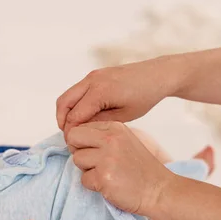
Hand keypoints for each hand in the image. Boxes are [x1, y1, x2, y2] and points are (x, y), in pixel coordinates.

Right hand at [56, 58, 175, 135]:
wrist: (157, 74)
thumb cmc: (145, 96)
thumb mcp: (124, 116)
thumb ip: (100, 122)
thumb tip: (81, 130)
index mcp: (100, 91)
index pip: (74, 115)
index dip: (71, 132)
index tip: (74, 145)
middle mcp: (92, 80)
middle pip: (63, 103)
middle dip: (63, 122)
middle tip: (69, 138)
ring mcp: (92, 75)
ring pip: (67, 96)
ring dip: (66, 113)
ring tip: (74, 129)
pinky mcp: (94, 75)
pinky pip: (76, 91)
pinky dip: (73, 105)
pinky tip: (83, 118)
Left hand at [68, 121, 174, 215]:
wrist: (159, 190)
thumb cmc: (140, 169)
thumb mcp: (124, 141)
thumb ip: (102, 136)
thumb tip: (72, 137)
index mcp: (115, 127)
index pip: (80, 127)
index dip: (81, 141)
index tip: (94, 152)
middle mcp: (110, 139)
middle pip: (73, 138)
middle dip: (79, 151)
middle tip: (94, 163)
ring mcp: (106, 158)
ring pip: (77, 159)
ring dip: (87, 170)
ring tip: (107, 174)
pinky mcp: (103, 177)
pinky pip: (83, 180)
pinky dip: (94, 185)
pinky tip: (110, 184)